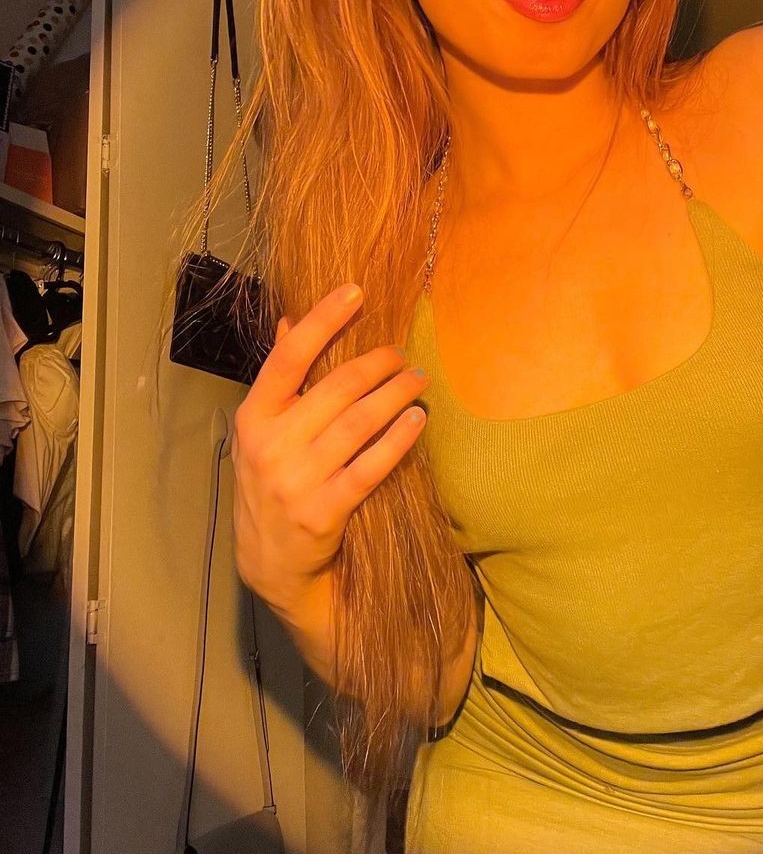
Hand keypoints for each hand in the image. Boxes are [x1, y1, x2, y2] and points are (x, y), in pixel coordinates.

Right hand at [231, 282, 427, 616]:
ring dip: (395, 394)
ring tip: (418, 380)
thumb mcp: (263, 432)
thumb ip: (279, 380)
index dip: (323, 320)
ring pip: (358, 423)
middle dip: (378, 364)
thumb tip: (288, 322)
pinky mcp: (324, 511)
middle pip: (336, 388)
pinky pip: (371, 466)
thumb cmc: (272, 483)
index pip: (288, 357)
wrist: (270, 562)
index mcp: (254, 418)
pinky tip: (417, 419)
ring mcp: (296, 480)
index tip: (355, 291)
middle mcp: (271, 446)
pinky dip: (398, 439)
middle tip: (403, 354)